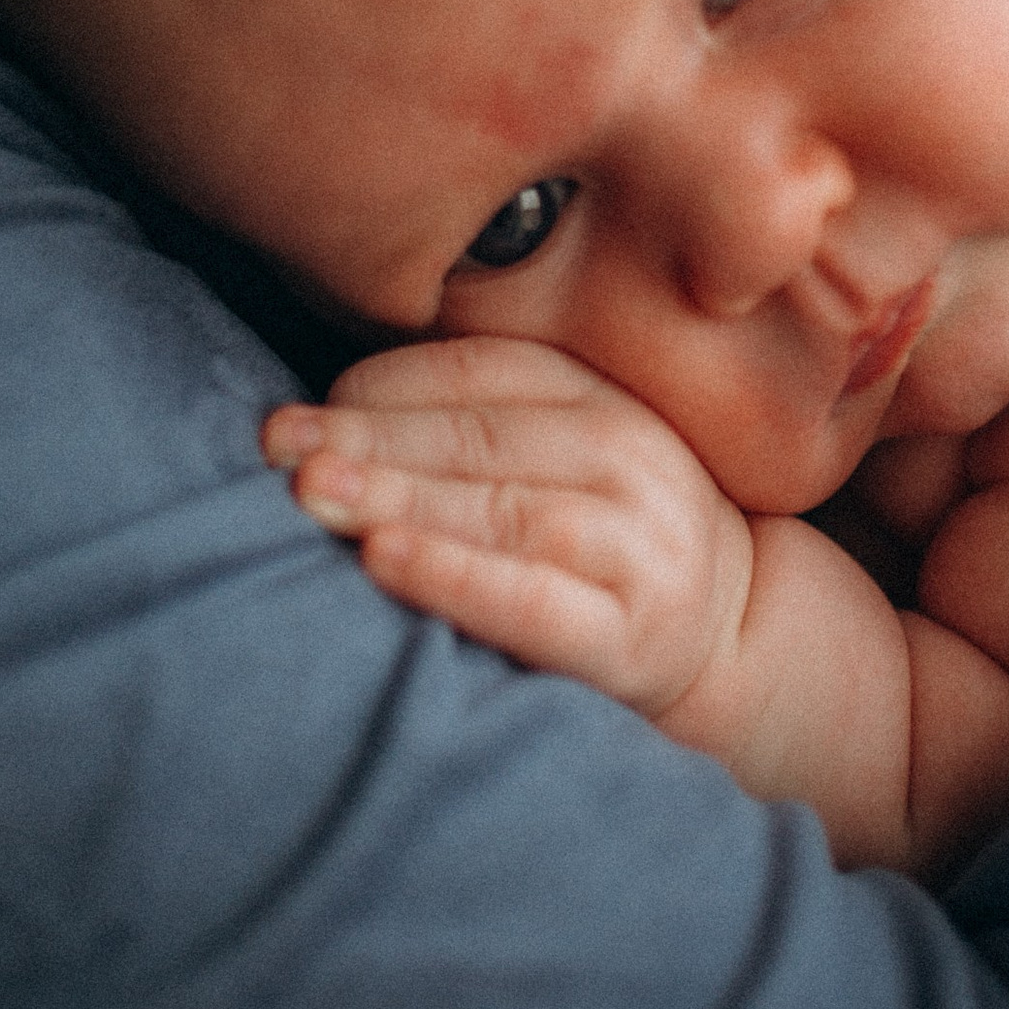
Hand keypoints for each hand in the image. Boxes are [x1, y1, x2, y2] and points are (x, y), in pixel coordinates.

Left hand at [262, 338, 754, 711]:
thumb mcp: (560, 455)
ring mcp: (637, 544)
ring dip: (399, 497)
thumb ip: (468, 427)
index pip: (478, 373)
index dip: (380, 387)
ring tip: (315, 494)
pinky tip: (386, 560)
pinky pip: (532, 599)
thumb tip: (320, 421)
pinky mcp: (632, 634)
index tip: (295, 416)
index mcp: (599, 396)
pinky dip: (455, 576)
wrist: (727, 635)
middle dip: (367, 441)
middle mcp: (626, 456)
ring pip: (502, 509)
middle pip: (477, 438)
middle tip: (281, 448)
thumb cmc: (602, 540)